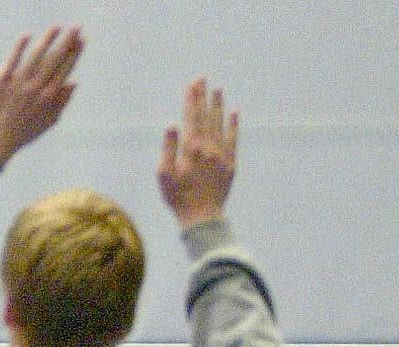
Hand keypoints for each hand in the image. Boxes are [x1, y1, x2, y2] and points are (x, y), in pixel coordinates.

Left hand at [0, 26, 84, 163]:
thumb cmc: (24, 132)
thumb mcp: (49, 122)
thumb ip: (62, 102)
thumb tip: (74, 82)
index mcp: (49, 97)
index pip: (65, 69)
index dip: (74, 53)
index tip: (81, 40)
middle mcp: (35, 88)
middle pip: (54, 59)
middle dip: (67, 42)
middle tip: (76, 28)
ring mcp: (18, 83)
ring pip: (36, 55)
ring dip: (48, 39)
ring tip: (56, 27)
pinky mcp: (1, 81)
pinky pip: (12, 60)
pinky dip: (19, 47)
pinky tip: (27, 35)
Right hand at [158, 77, 236, 227]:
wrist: (201, 216)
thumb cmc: (178, 197)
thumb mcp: (164, 175)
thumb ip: (168, 148)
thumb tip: (173, 126)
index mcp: (191, 148)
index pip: (191, 117)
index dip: (191, 99)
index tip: (192, 84)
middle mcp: (208, 147)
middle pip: (205, 116)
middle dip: (203, 97)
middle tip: (203, 79)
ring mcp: (221, 154)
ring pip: (220, 124)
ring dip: (218, 106)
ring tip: (217, 90)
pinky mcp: (230, 163)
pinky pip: (233, 139)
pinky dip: (233, 125)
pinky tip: (234, 113)